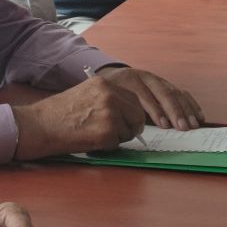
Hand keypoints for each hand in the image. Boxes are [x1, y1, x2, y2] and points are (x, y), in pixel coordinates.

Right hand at [11, 67, 202, 158]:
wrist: (37, 126)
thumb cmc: (61, 115)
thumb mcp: (89, 96)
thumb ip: (114, 100)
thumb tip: (140, 115)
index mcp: (109, 82)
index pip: (146, 93)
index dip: (168, 105)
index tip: (188, 115)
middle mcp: (112, 92)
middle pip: (143, 111)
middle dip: (159, 120)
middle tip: (186, 127)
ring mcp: (110, 110)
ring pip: (133, 128)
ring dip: (120, 135)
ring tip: (95, 132)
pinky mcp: (107, 129)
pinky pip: (120, 141)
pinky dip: (108, 144)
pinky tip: (90, 139)